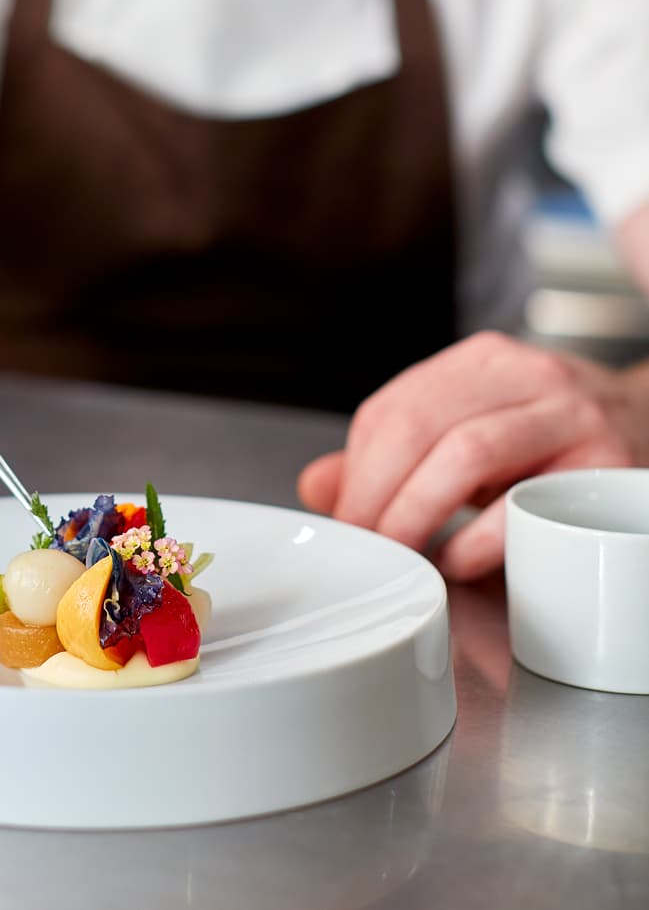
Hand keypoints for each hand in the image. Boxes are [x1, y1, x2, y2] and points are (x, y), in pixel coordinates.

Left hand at [297, 332, 642, 579]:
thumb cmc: (551, 441)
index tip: (343, 523)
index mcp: (481, 361)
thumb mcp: (472, 432)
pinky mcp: (607, 466)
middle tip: (365, 548)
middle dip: (377, 495)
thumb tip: (316, 486)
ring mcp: (570, 415)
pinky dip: (480, 539)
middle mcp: (525, 373)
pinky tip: (459, 562)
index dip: (357, 472)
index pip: (393, 408)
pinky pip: (528, 502)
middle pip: (421, 425)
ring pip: (468, 452)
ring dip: (418, 513)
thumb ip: (393, 456)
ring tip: (403, 555)